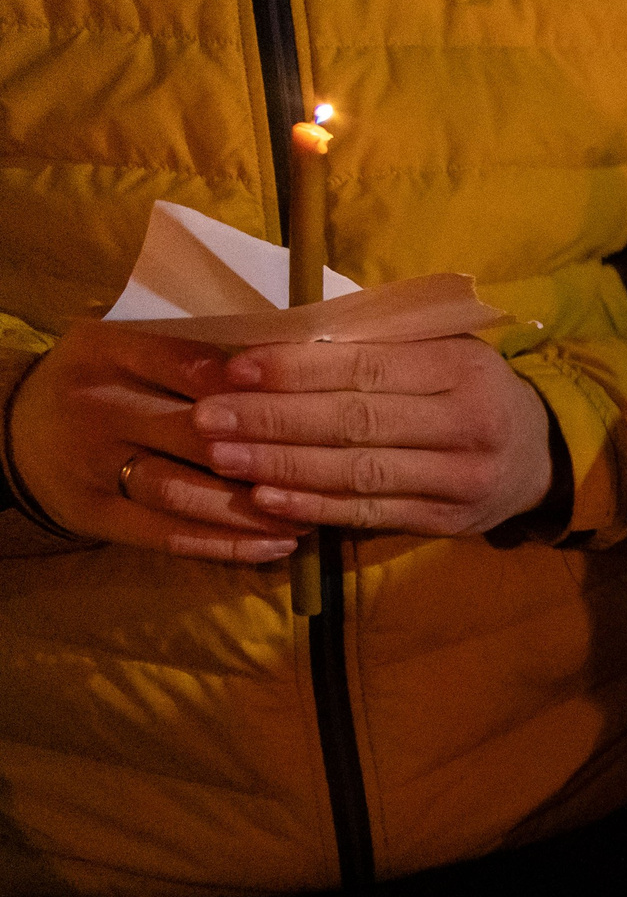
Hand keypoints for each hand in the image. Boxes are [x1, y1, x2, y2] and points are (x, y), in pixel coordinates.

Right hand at [5, 320, 303, 561]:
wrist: (15, 431)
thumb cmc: (104, 384)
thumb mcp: (130, 349)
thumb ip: (194, 353)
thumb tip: (293, 364)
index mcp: (108, 350)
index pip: (187, 363)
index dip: (253, 387)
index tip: (308, 404)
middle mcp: (96, 404)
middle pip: (191, 432)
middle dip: (265, 455)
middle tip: (326, 470)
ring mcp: (90, 464)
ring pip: (181, 490)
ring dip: (251, 510)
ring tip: (309, 518)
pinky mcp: (91, 514)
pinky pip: (165, 535)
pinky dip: (223, 545)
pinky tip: (273, 547)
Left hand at [193, 337, 554, 536]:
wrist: (537, 455)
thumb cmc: (468, 387)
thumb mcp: (440, 349)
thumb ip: (375, 343)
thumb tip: (274, 334)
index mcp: (463, 367)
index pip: (368, 368)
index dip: (296, 370)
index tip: (232, 368)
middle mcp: (468, 424)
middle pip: (356, 422)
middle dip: (273, 420)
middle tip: (207, 417)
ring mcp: (461, 479)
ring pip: (358, 472)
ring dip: (281, 466)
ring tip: (220, 457)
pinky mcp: (448, 522)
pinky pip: (370, 514)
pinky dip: (314, 508)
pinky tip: (266, 500)